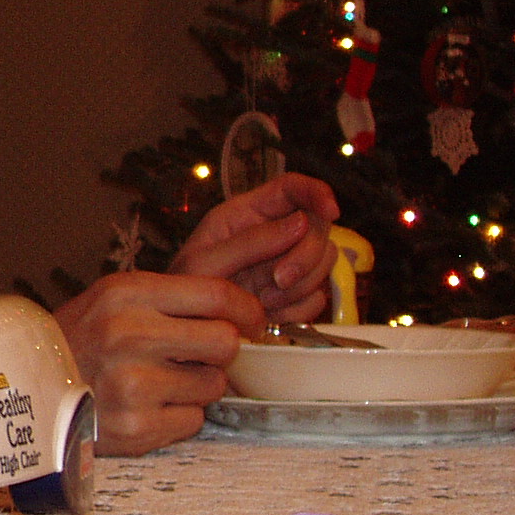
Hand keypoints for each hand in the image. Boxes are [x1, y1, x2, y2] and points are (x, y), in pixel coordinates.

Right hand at [53, 271, 267, 455]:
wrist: (28, 390)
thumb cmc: (80, 340)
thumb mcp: (114, 298)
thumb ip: (173, 297)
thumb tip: (246, 312)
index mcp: (126, 294)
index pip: (216, 295)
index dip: (247, 309)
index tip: (253, 321)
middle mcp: (129, 335)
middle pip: (225, 342)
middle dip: (220, 351)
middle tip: (197, 356)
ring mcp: (132, 385)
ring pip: (213, 386)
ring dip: (198, 386)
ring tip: (159, 382)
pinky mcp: (136, 428)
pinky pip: (193, 421)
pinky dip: (178, 416)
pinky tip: (147, 407)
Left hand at [171, 172, 338, 321]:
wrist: (183, 327)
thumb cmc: (183, 287)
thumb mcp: (206, 262)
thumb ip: (250, 241)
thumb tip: (299, 223)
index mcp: (246, 214)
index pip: (290, 188)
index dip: (316, 192)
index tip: (331, 210)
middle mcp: (271, 234)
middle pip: (317, 227)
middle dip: (307, 256)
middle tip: (279, 280)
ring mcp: (285, 264)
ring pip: (324, 262)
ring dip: (300, 286)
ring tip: (263, 300)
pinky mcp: (292, 295)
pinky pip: (316, 298)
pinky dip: (297, 309)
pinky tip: (270, 314)